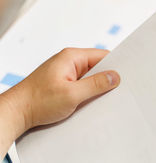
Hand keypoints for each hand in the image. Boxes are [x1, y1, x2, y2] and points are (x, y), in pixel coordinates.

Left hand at [0, 48, 119, 156]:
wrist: (15, 113)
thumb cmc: (37, 101)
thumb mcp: (71, 94)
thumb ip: (95, 84)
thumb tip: (115, 77)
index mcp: (71, 57)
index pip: (102, 55)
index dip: (116, 65)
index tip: (126, 74)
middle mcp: (68, 61)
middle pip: (97, 66)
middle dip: (106, 78)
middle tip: (115, 89)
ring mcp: (65, 72)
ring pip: (90, 77)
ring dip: (95, 87)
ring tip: (100, 97)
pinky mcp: (63, 83)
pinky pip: (81, 84)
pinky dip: (87, 92)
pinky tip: (89, 101)